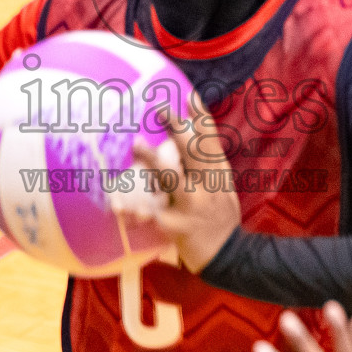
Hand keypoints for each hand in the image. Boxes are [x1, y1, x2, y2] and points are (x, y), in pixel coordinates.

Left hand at [124, 92, 240, 272]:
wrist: (231, 256)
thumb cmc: (221, 220)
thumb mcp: (223, 189)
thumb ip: (209, 168)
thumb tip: (190, 143)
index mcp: (219, 175)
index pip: (211, 141)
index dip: (201, 117)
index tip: (189, 94)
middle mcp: (208, 186)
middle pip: (193, 151)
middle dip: (177, 126)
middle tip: (160, 107)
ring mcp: (194, 205)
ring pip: (172, 176)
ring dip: (153, 159)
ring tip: (135, 143)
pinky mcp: (179, 226)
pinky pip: (154, 216)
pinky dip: (137, 213)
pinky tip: (121, 207)